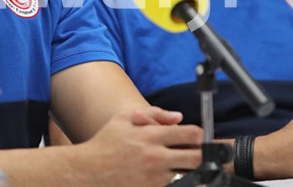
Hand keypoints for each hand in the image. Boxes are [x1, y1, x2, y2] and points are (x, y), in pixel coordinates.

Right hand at [76, 107, 202, 185]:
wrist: (87, 170)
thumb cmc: (106, 142)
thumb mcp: (125, 117)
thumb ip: (154, 113)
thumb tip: (179, 117)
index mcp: (152, 135)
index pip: (192, 134)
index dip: (202, 135)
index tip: (200, 138)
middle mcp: (156, 157)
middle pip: (197, 158)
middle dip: (205, 155)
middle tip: (204, 155)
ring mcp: (155, 178)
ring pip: (190, 176)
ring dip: (193, 172)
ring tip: (189, 167)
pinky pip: (176, 186)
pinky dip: (180, 182)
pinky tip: (176, 177)